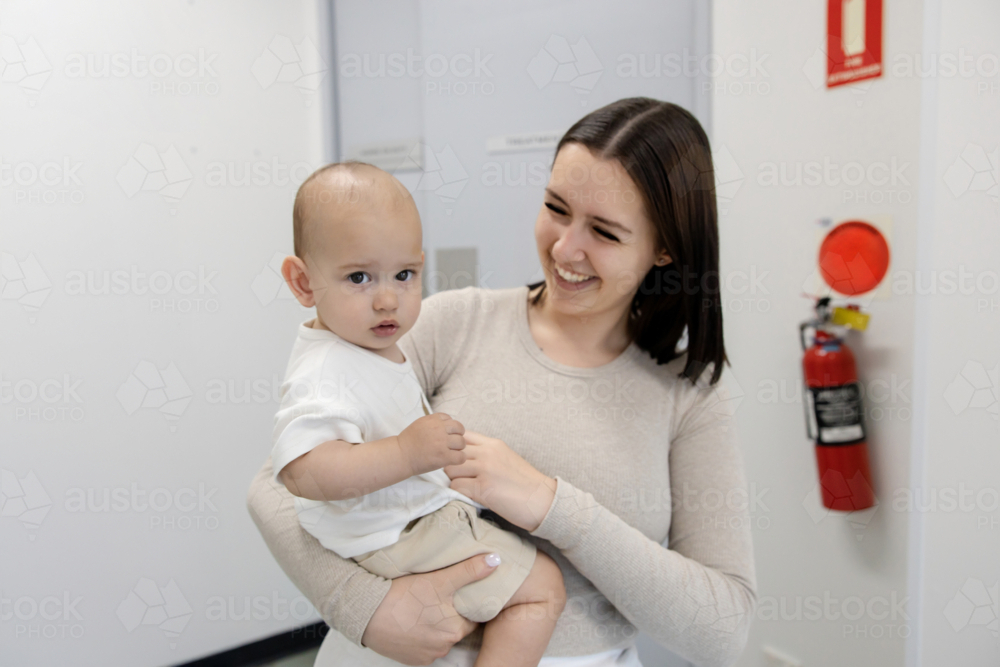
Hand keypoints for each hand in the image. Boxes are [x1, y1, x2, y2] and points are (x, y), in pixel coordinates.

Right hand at [360, 553, 500, 664]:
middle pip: (456, 628)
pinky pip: (424, 648)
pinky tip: (413, 622)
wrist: (367, 613)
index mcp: (456, 629)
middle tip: (438, 598)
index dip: (466, 604)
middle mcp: (444, 647)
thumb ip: (469, 571)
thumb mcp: (440, 580)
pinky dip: (421, 637)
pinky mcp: (411, 660)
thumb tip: (495, 561)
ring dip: (436, 626)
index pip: (472, 617)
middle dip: (450, 615)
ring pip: (440, 638)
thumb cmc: (404, 596)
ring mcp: (427, 655)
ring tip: (424, 609)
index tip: (459, 594)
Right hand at [397, 413, 466, 475]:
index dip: (450, 428)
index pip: (451, 419)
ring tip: (450, 452)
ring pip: (462, 443)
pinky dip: (459, 459)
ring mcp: (442, 443)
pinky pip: (461, 457)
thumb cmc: (408, 441)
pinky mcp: (443, 457)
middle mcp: (439, 429)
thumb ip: (434, 421)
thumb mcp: (420, 423)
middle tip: (450, 444)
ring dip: (458, 448)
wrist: (400, 456)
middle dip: (456, 436)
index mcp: (433, 420)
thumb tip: (449, 423)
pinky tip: (452, 460)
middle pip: (459, 429)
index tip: (444, 435)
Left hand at [443, 430, 556, 532]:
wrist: (543, 500)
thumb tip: (467, 457)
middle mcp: (487, 453)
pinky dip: (458, 492)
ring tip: (463, 487)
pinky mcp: (483, 488)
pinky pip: (456, 486)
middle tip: (457, 477)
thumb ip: (488, 454)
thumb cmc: (526, 483)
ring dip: (453, 479)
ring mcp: (485, 470)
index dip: (454, 448)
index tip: (456, 460)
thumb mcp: (507, 458)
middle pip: (452, 452)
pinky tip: (468, 496)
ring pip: (450, 469)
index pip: (462, 436)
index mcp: (493, 444)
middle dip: (450, 465)